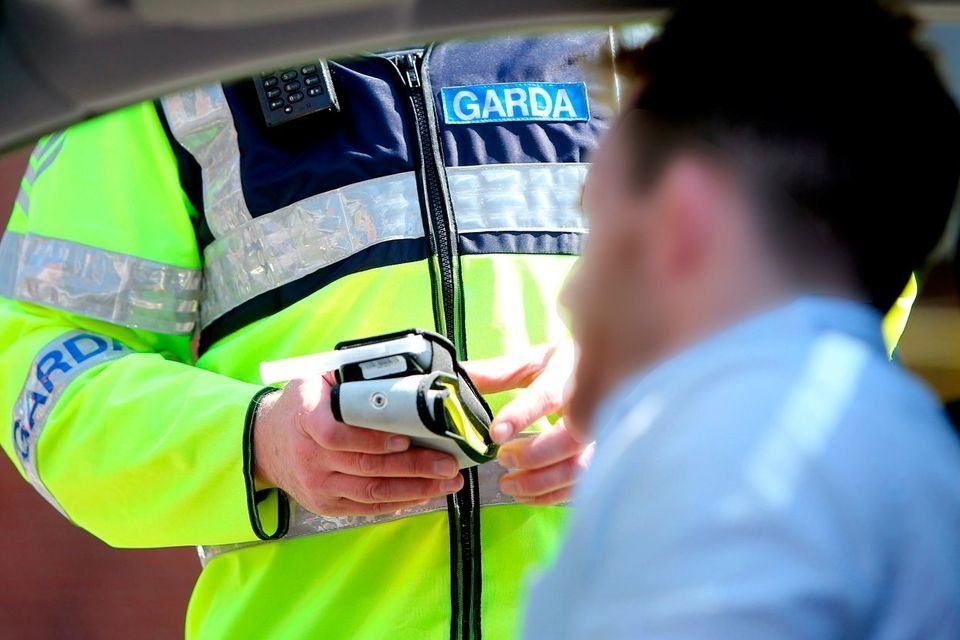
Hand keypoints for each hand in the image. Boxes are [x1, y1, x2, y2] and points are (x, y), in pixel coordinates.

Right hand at [253, 374, 463, 515]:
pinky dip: (398, 502)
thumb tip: (408, 359)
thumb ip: (353, 371)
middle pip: (365, 467)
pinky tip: (424, 493)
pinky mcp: (326, 504)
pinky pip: (366, 507)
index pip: (336, 435)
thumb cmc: (303, 403)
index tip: (405, 438)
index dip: (372, 439)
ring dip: (414, 489)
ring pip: (370, 492)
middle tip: (448, 464)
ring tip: (447, 482)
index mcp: (307, 418)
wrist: (265, 440)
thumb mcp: (317, 376)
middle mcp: (310, 456)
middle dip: (413, 467)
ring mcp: (318, 485)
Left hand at [464, 342, 591, 503]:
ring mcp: (601, 436)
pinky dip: (550, 496)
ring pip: (578, 468)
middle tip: (502, 458)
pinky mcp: (601, 458)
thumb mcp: (529, 363)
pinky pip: (580, 486)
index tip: (495, 434)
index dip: (521, 416)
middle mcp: (592, 406)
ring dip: (539, 482)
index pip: (547, 397)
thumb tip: (455, 378)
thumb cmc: (561, 369)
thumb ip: (494, 373)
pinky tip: (526, 495)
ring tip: (508, 484)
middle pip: (569, 439)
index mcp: (568, 375)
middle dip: (532, 455)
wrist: (606, 373)